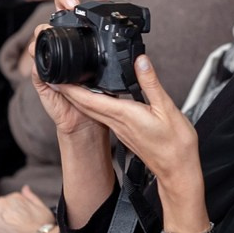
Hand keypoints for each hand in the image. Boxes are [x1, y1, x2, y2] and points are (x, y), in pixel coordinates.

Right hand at [28, 0, 111, 139]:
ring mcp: (50, 68)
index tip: (72, 0)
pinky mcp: (44, 85)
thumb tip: (139, 55)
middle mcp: (62, 54)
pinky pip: (37, 72)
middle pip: (52, 26)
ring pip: (40, 46)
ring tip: (46, 30)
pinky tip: (39, 57)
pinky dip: (37, 64)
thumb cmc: (100, 97)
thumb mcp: (114, 74)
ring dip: (41, 36)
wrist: (88, 123)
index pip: (69, 19)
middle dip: (54, 13)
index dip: (67, 5)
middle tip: (64, 7)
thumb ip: (121, 62)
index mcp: (78, 47)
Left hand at [54, 41, 199, 190]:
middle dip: (69, 91)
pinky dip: (94, 104)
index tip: (57, 77)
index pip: (89, 99)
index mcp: (124, 115)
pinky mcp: (125, 133)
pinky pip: (103, 116)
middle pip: (85, 105)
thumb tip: (140, 62)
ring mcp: (120, 130)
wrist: (177, 170)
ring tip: (71, 84)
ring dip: (79, 98)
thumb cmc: (175, 144)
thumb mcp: (167, 108)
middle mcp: (118, 123)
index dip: (71, 88)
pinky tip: (97, 99)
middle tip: (57, 77)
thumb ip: (151, 83)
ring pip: (93, 111)